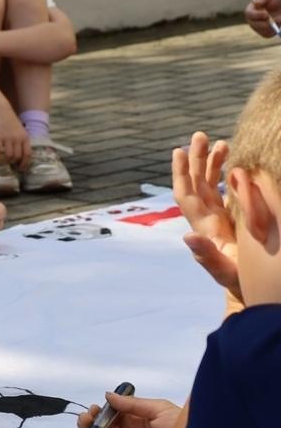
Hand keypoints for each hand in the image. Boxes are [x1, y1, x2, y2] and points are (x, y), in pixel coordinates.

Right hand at [0, 109, 29, 168]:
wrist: (1, 110)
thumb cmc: (10, 120)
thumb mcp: (20, 130)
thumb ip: (21, 140)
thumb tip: (20, 153)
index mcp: (25, 137)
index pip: (27, 154)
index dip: (24, 163)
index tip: (21, 168)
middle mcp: (18, 139)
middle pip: (17, 156)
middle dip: (13, 163)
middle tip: (9, 165)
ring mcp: (8, 138)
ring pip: (9, 155)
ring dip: (5, 161)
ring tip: (2, 161)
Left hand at [172, 131, 241, 302]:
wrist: (249, 292)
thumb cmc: (238, 284)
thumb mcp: (224, 271)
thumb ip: (206, 256)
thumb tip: (186, 237)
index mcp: (204, 227)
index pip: (186, 195)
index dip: (180, 173)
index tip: (178, 151)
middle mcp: (209, 219)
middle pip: (198, 183)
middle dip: (197, 159)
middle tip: (199, 135)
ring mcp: (222, 218)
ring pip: (213, 185)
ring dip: (214, 164)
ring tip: (222, 143)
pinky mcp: (236, 220)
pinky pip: (228, 193)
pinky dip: (231, 176)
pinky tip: (237, 163)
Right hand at [244, 0, 280, 38]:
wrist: (276, 3)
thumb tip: (256, 3)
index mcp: (250, 11)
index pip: (250, 14)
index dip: (257, 16)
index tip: (266, 15)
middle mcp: (252, 21)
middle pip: (255, 26)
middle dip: (266, 24)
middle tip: (277, 20)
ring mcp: (257, 28)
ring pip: (263, 32)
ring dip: (272, 28)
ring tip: (280, 19)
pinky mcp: (264, 32)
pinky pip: (268, 35)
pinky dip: (275, 31)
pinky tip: (279, 25)